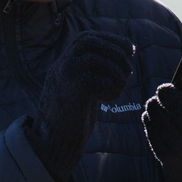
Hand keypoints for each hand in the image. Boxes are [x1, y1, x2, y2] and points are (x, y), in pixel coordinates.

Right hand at [25, 31, 134, 181]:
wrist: (52, 143)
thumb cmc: (72, 118)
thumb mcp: (82, 89)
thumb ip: (94, 73)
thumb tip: (123, 56)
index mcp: (63, 64)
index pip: (87, 38)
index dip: (111, 41)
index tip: (129, 50)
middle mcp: (61, 66)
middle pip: (89, 42)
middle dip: (114, 51)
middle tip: (127, 69)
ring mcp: (64, 78)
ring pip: (95, 59)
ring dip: (116, 71)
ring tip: (120, 86)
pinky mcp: (71, 92)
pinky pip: (96, 79)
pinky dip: (110, 87)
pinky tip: (110, 98)